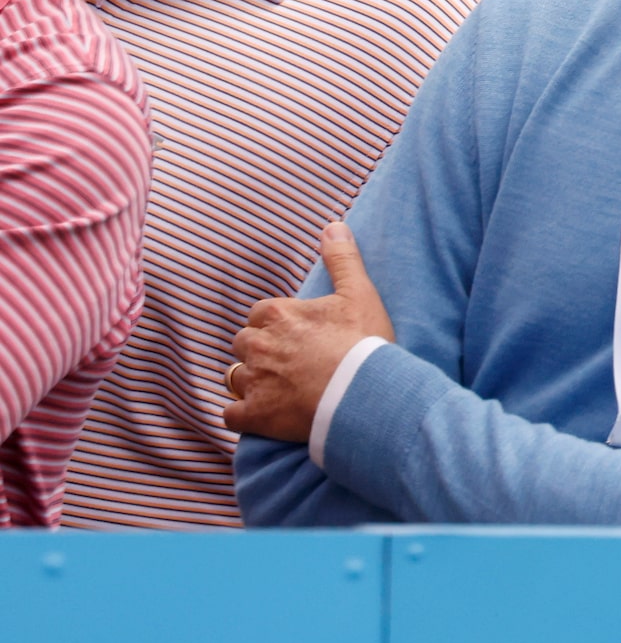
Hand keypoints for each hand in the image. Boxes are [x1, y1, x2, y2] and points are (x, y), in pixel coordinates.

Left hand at [222, 223, 396, 444]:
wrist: (367, 394)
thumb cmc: (364, 343)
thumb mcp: (360, 294)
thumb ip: (342, 259)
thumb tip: (333, 225)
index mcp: (276, 314)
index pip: (260, 314)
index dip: (277, 325)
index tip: (299, 336)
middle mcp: (257, 345)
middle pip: (244, 345)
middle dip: (261, 352)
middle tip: (292, 363)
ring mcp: (254, 382)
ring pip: (236, 379)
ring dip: (253, 383)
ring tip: (282, 390)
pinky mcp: (255, 416)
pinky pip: (232, 415)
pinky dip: (243, 416)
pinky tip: (264, 417)